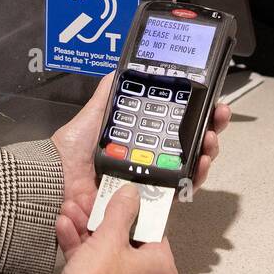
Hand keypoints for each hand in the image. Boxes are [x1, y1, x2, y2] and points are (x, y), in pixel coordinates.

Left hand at [50, 73, 230, 248]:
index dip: (194, 115)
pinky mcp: (149, 203)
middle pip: (187, 146)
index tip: (209, 101)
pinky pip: (179, 192)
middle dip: (208, 130)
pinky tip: (201, 163)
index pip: (173, 127)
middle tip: (217, 117)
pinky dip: (194, 179)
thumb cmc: (70, 153)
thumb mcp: (93, 117)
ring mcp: (149, 182)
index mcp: (135, 141)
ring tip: (210, 140)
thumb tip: (119, 70)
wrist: (55, 182)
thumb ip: (108, 96)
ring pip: (190, 168)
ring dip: (206, 153)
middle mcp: (146, 161)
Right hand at [55, 184, 178, 273]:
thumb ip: (121, 211)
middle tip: (88, 203)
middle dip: (101, 219)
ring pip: (106, 254)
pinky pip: (95, 270)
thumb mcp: (110, 237)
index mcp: (162, 270)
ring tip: (71, 211)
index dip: (133, 211)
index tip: (119, 199)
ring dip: (86, 230)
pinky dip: (81, 251)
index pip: (153, 231)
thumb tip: (131, 194)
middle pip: (126, 242)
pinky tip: (64, 229)